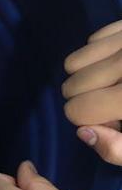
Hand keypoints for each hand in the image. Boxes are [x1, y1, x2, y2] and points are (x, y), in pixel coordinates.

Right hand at [63, 20, 121, 164]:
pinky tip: (120, 66)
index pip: (77, 111)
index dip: (89, 122)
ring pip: (73, 61)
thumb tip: (83, 132)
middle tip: (114, 106)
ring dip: (87, 77)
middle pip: (71, 86)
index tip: (113, 123)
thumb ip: (118, 150)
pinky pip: (91, 39)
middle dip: (87, 100)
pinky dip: (100, 55)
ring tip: (114, 84)